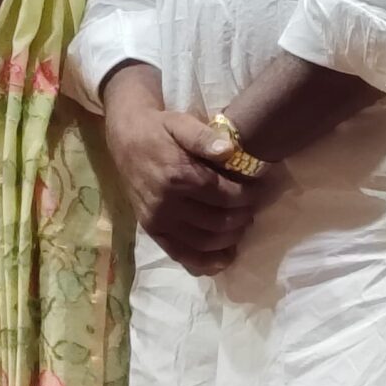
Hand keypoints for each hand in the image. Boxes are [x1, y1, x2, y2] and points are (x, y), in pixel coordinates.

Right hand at [102, 80, 265, 276]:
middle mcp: (167, 203)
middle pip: (218, 221)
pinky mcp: (152, 231)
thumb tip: (229, 150)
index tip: (260, 190)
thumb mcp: (181, 123)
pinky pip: (181, 254)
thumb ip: (204, 137)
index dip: (249, 196)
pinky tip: (224, 258)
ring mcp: (158, 221)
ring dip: (230, 238)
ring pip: (204, 241)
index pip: (226, 196)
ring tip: (241, 225)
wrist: (126, 139)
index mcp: (178, 176)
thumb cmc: (158, 130)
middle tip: (252, 208)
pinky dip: (205, 262)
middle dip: (243, 217)